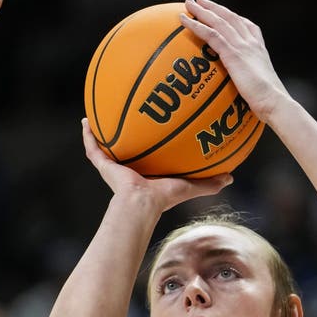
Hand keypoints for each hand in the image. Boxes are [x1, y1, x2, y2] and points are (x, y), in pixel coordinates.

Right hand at [81, 119, 231, 212]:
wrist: (141, 204)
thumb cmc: (164, 198)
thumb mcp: (190, 185)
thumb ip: (209, 182)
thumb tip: (231, 178)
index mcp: (147, 172)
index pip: (149, 155)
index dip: (150, 143)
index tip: (152, 129)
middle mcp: (129, 168)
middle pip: (126, 147)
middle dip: (126, 133)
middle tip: (127, 114)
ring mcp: (114, 166)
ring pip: (106, 145)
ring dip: (103, 131)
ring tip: (100, 112)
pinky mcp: (103, 165)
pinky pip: (93, 147)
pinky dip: (88, 134)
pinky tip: (85, 120)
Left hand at [180, 0, 289, 122]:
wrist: (273, 100)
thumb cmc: (269, 101)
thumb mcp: (261, 86)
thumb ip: (251, 81)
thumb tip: (245, 90)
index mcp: (259, 48)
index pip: (246, 25)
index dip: (232, 16)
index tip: (223, 11)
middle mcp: (251, 42)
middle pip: (229, 17)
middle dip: (214, 7)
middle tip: (200, 0)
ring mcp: (242, 45)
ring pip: (218, 21)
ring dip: (202, 11)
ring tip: (189, 4)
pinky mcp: (232, 53)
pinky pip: (211, 34)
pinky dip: (196, 25)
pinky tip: (184, 21)